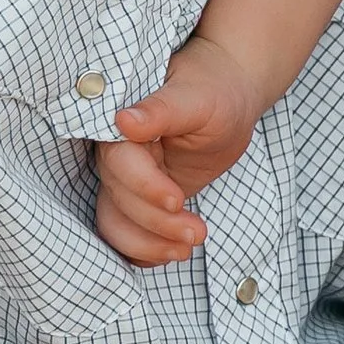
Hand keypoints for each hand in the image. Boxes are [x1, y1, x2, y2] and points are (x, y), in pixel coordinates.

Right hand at [98, 40, 264, 265]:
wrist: (228, 95)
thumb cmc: (214, 90)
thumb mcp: (197, 98)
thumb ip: (161, 111)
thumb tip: (123, 120)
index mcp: (123, 124)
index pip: (120, 165)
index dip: (145, 188)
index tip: (178, 201)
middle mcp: (117, 154)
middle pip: (119, 200)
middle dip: (156, 223)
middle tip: (199, 233)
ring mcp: (126, 179)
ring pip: (116, 222)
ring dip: (147, 244)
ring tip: (186, 250)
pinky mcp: (140, 197)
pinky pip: (127, 230)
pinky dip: (144, 248)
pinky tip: (171, 253)